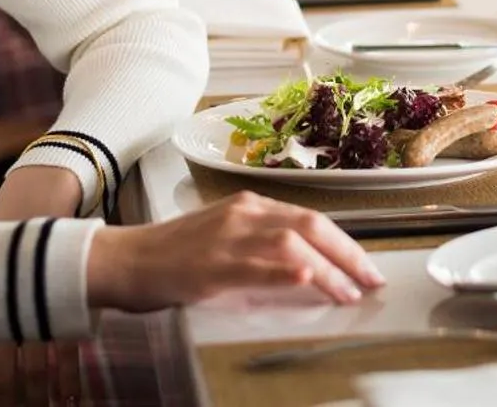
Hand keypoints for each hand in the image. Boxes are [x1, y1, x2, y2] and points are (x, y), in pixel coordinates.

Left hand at [0, 167, 86, 405]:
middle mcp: (7, 306)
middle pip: (4, 371)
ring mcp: (37, 304)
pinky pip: (68, 347)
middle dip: (7, 401)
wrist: (38, 191)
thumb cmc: (7, 239)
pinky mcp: (67, 298)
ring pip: (35, 365)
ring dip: (37, 396)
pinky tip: (69, 398)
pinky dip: (68, 377)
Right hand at [86, 192, 384, 310]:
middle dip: (348, 253)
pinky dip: (284, 270)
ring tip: (349, 290)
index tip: (366, 265)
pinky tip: (306, 277)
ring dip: (328, 268)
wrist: (124, 259)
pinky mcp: (211, 265)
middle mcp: (243, 214)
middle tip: (372, 279)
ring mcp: (227, 237)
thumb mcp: (224, 237)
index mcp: (248, 205)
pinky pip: (255, 265)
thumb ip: (262, 246)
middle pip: (310, 224)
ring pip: (291, 243)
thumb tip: (307, 268)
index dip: (345, 242)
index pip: (310, 218)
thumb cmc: (172, 254)